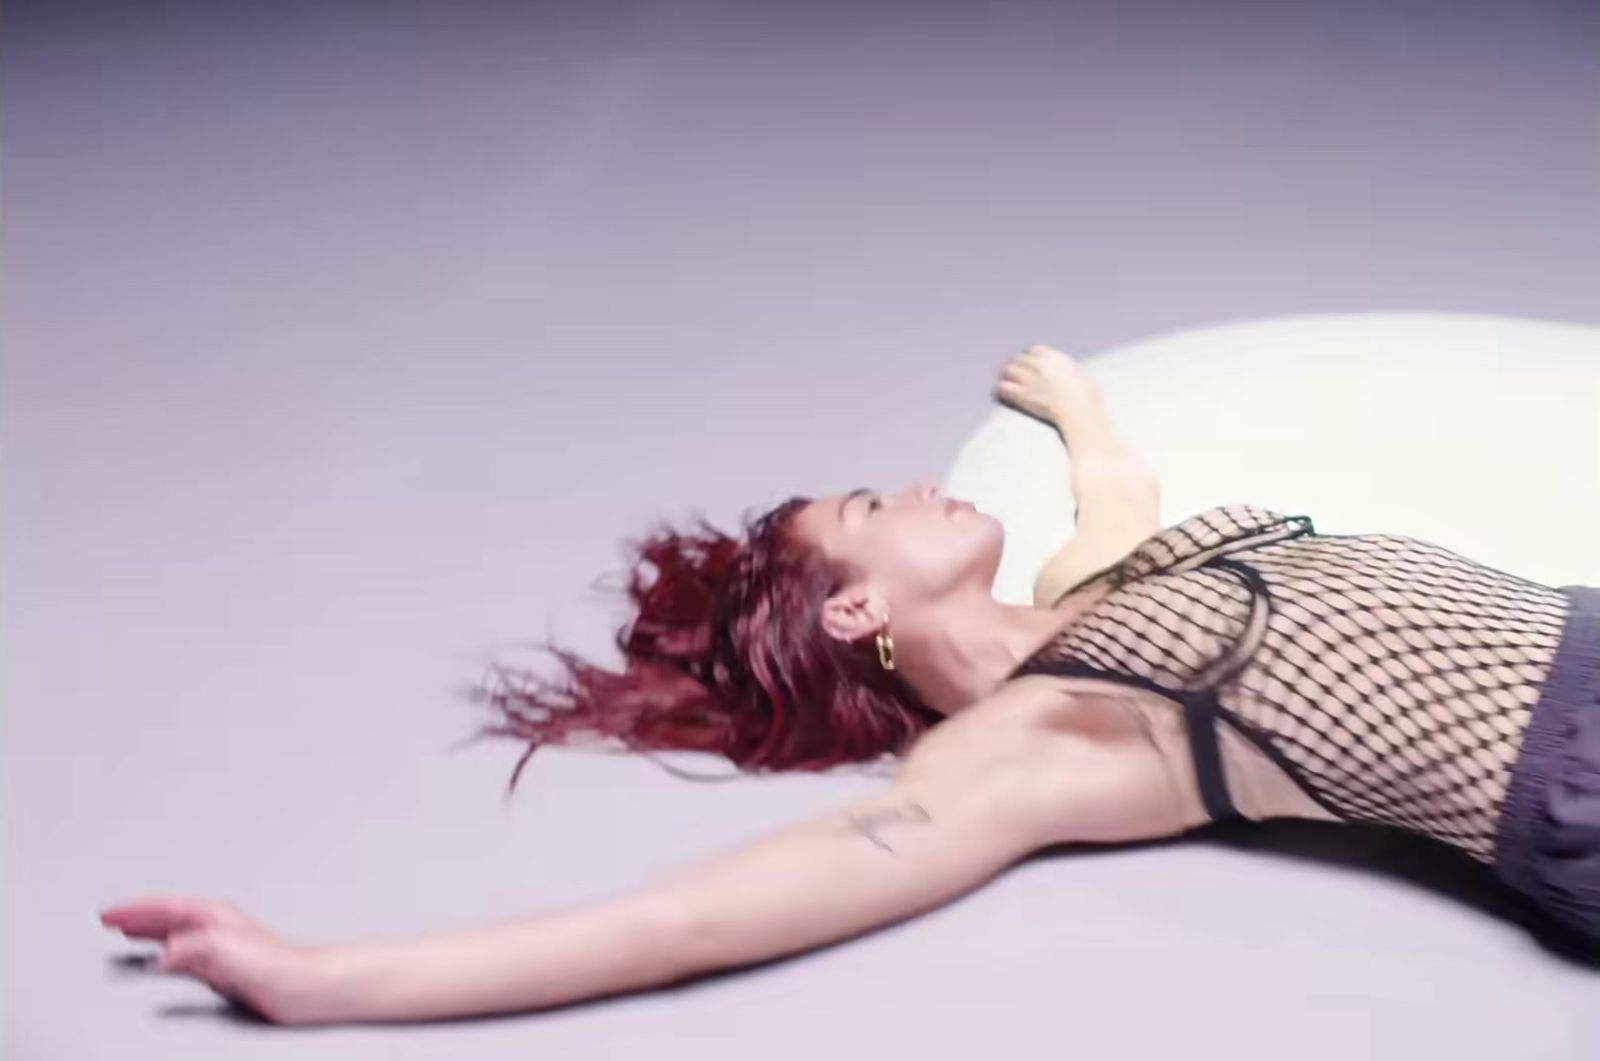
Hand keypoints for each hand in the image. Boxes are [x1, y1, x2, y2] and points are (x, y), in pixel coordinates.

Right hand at [100, 896, 333, 1025]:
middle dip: (137, 917)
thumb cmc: (275, 966)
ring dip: (149, 932)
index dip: (135, 910)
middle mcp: (216, 927)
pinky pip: (183, 956)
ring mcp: (219, 946)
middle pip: (167, 917)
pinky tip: (160, 961)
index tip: (110, 913)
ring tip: (127, 931)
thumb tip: (162, 956)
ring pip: (173, 934)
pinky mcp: (222, 967)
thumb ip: (191, 948)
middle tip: (109, 918)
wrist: (301, 987)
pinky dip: (164, 954)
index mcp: (214, 916)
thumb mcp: (225, 950)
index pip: (165, 907)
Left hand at [993, 344, 1099, 422]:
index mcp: (1055, 357)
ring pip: (1009, 370)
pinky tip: (1002, 391)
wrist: (1078, 409)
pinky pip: (1005, 387)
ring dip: (1008, 375)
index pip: (1035, 351)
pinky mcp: (1022, 394)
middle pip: (1020, 359)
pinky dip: (1002, 388)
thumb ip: (1068, 369)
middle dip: (1017, 365)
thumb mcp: (1080, 373)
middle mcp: (1039, 364)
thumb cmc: (1087, 395)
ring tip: (1006, 380)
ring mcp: (1029, 379)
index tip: (1030, 362)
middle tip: (1014, 372)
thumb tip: (1067, 372)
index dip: (1031, 357)